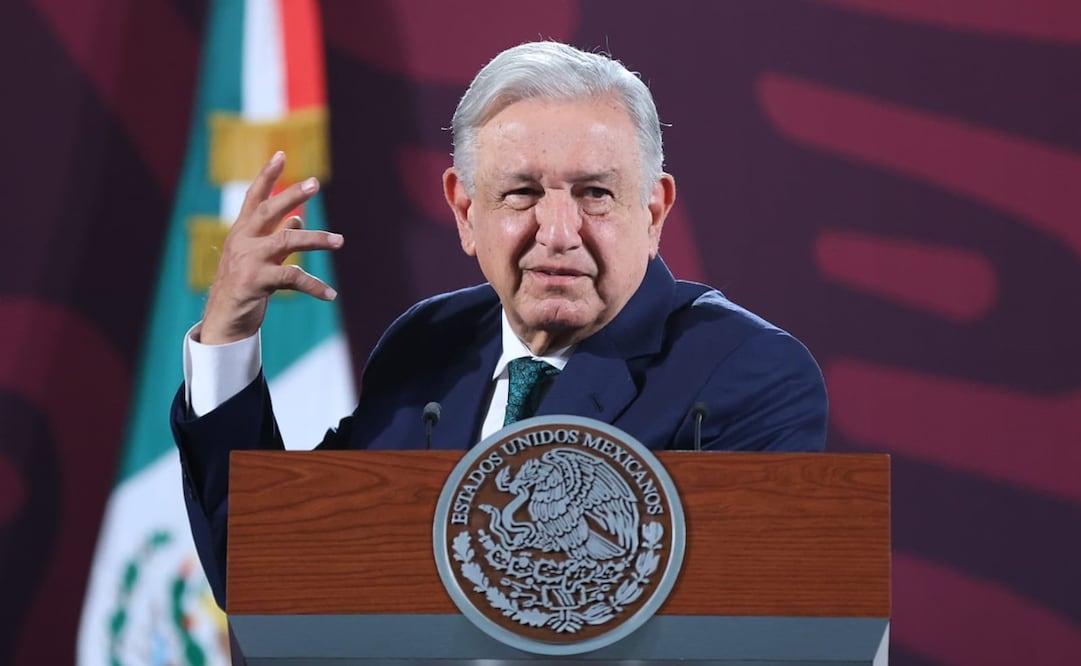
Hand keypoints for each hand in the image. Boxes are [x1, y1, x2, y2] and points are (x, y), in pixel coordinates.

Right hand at [200, 151, 343, 344]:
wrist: (223, 322)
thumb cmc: (242, 289)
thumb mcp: (259, 259)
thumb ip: (277, 237)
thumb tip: (298, 218)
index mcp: (242, 233)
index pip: (254, 198)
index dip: (267, 175)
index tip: (281, 154)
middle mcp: (242, 242)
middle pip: (268, 211)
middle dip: (291, 195)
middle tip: (315, 183)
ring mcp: (248, 261)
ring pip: (287, 240)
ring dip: (317, 239)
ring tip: (340, 240)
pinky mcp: (256, 282)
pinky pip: (293, 278)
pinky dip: (315, 286)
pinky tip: (331, 294)